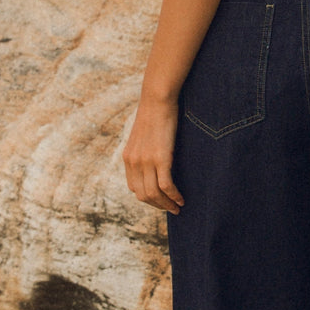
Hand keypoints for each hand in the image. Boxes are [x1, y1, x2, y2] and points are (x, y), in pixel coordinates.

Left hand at [123, 94, 184, 212]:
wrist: (157, 100)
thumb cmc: (155, 114)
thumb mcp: (144, 135)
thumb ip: (145, 150)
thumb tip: (154, 159)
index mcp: (128, 158)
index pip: (135, 188)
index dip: (148, 198)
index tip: (161, 200)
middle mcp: (134, 162)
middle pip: (143, 195)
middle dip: (158, 205)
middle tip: (172, 209)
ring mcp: (146, 161)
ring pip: (154, 194)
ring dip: (167, 204)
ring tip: (178, 207)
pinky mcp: (160, 158)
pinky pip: (166, 186)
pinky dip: (174, 196)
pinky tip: (181, 199)